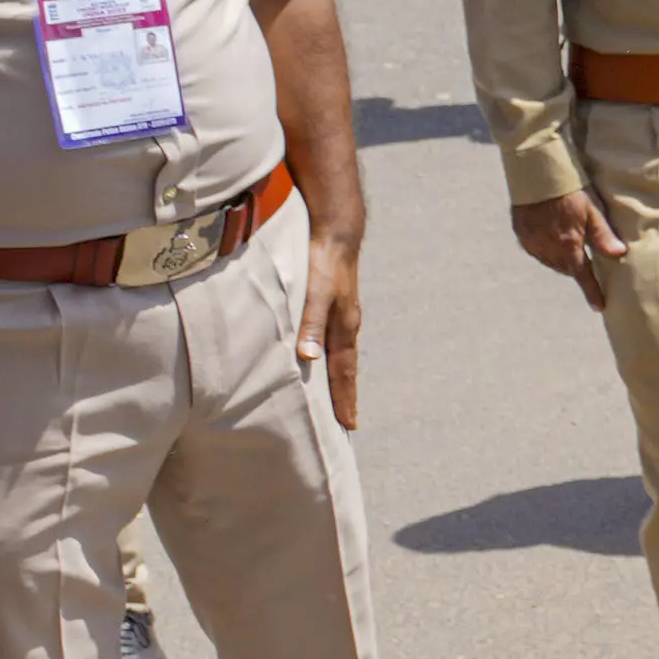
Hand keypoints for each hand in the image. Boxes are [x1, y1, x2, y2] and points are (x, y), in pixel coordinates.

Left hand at [297, 236, 364, 428]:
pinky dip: (333, 359)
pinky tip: (324, 359)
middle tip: (347, 422)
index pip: (344, 373)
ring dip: (341, 379)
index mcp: (344, 328)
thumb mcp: (315, 293)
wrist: (336, 233)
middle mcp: (346, 326)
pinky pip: (335, 342)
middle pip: (347, 370)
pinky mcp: (336, 307)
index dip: (345, 399)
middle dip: (347, 396)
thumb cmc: (324, 263)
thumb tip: (309, 358)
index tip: (349, 425)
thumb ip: (311, 323)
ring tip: (337, 398)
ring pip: (342, 356)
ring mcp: (343, 317)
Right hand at [512, 187, 628, 310]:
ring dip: (563, 261)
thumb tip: (620, 255)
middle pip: (567, 269)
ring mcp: (532, 243)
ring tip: (572, 249)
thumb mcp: (592, 210)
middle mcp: (548, 249)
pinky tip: (553, 241)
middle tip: (588, 265)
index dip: (592, 291)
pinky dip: (548, 252)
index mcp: (568, 245)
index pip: (583, 276)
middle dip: (578, 270)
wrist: (536, 175)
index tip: (599, 306)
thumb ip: (604, 235)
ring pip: (551, 263)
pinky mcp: (522, 235)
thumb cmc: (571, 189)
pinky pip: (538, 252)